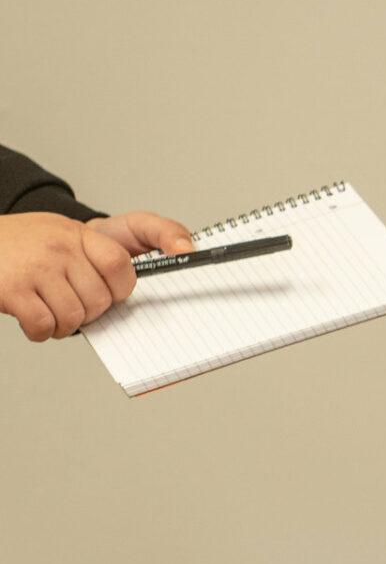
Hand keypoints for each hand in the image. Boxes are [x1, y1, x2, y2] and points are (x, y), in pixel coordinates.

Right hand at [0, 211, 190, 341]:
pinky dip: (42, 332)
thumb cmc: (34, 244)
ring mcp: (35, 268)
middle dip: (89, 312)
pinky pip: (45, 326)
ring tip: (50, 310)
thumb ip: (144, 232)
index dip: (121, 290)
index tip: (112, 292)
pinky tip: (34, 320)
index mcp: (80, 234)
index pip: (121, 266)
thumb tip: (189, 248)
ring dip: (64, 325)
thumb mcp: (80, 230)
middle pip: (100, 301)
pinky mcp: (12, 289)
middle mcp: (59, 247)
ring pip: (74, 317)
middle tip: (70, 301)